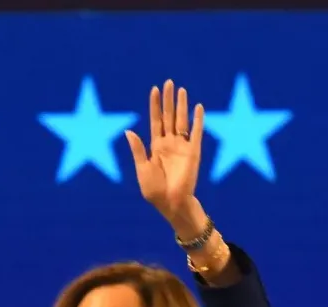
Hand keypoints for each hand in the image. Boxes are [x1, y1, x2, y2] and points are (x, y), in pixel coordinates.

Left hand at [124, 80, 204, 230]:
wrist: (171, 203)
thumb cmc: (154, 191)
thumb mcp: (142, 168)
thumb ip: (137, 149)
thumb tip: (128, 131)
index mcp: (156, 146)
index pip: (155, 120)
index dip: (155, 105)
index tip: (154, 89)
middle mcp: (169, 143)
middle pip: (169, 116)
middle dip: (169, 100)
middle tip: (168, 82)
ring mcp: (182, 147)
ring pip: (182, 121)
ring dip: (182, 105)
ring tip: (181, 90)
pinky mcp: (193, 152)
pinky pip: (196, 133)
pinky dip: (198, 120)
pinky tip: (199, 107)